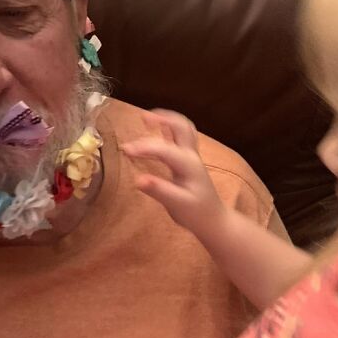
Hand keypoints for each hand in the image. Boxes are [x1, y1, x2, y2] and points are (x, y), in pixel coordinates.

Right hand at [121, 109, 226, 240]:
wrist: (213, 220)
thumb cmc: (196, 214)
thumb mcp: (176, 205)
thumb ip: (159, 191)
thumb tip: (138, 180)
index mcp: (188, 165)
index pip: (164, 149)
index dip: (144, 147)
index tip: (125, 150)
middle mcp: (191, 156)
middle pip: (181, 127)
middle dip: (162, 119)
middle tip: (142, 117)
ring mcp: (192, 156)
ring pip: (183, 128)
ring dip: (167, 120)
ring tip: (148, 118)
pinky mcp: (189, 160)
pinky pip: (181, 137)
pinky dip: (169, 129)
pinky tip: (159, 129)